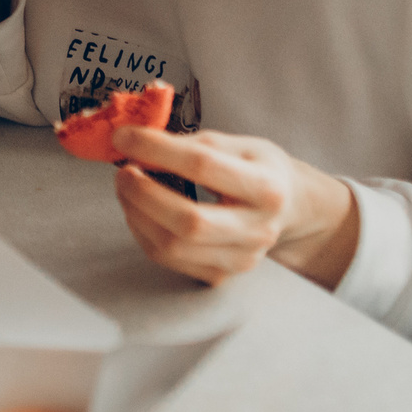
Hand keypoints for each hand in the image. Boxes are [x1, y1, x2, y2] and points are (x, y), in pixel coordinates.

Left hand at [107, 126, 360, 289]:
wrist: (289, 208)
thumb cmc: (259, 170)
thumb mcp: (238, 144)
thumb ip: (193, 143)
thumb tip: (139, 143)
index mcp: (266, 187)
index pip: (203, 165)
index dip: (157, 149)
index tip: (125, 137)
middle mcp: (257, 230)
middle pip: (189, 222)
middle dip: (143, 193)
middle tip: (123, 171)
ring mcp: (240, 258)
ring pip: (172, 247)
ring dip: (136, 213)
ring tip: (128, 188)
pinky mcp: (221, 275)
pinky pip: (168, 260)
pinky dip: (143, 232)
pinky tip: (141, 211)